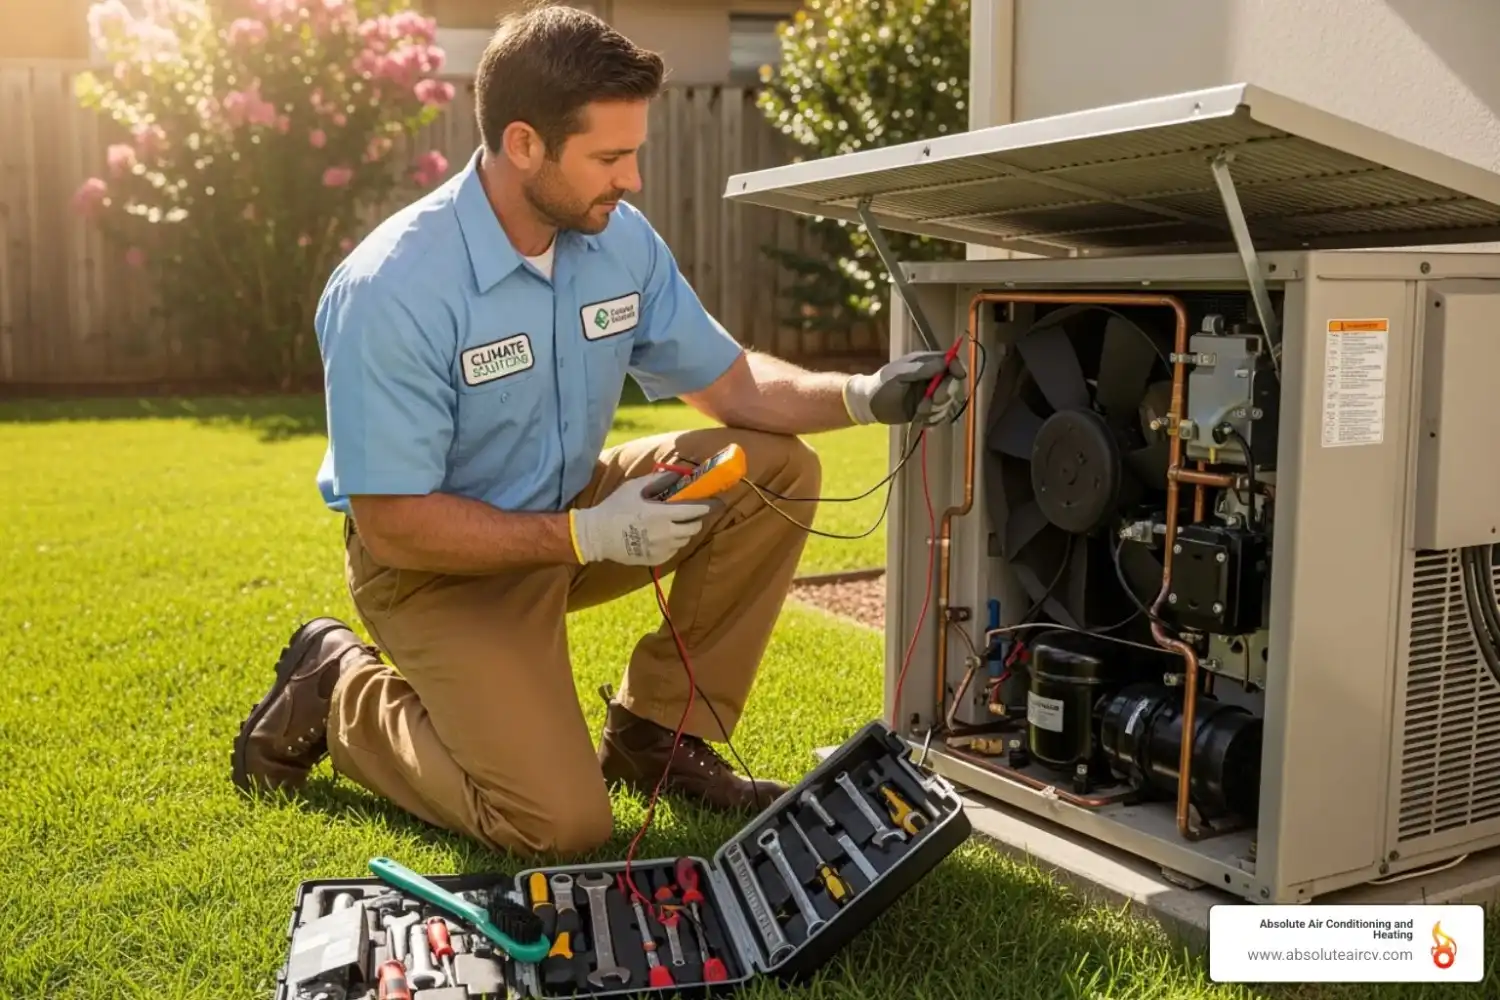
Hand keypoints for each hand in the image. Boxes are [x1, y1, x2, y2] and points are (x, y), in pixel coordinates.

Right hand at [568, 471, 713, 565]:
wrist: (596, 536)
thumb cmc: (614, 508)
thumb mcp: (634, 488)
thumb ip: (657, 480)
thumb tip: (678, 473)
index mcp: (661, 514)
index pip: (694, 511)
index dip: (708, 506)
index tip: (717, 503)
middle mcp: (665, 534)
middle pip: (693, 528)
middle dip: (696, 519)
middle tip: (692, 513)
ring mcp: (661, 549)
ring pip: (685, 540)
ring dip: (684, 531)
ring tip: (675, 523)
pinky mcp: (655, 559)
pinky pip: (674, 551)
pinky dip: (673, 543)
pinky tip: (663, 536)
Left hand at [842, 350, 966, 425]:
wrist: (869, 405)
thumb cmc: (882, 385)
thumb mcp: (900, 374)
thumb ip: (922, 369)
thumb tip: (945, 363)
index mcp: (925, 364)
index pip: (950, 362)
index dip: (957, 368)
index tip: (958, 376)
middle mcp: (931, 378)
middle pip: (953, 385)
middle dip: (944, 395)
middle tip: (930, 401)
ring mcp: (930, 395)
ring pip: (948, 403)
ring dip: (936, 410)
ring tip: (919, 412)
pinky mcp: (927, 410)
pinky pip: (940, 416)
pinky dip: (932, 420)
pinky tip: (920, 419)